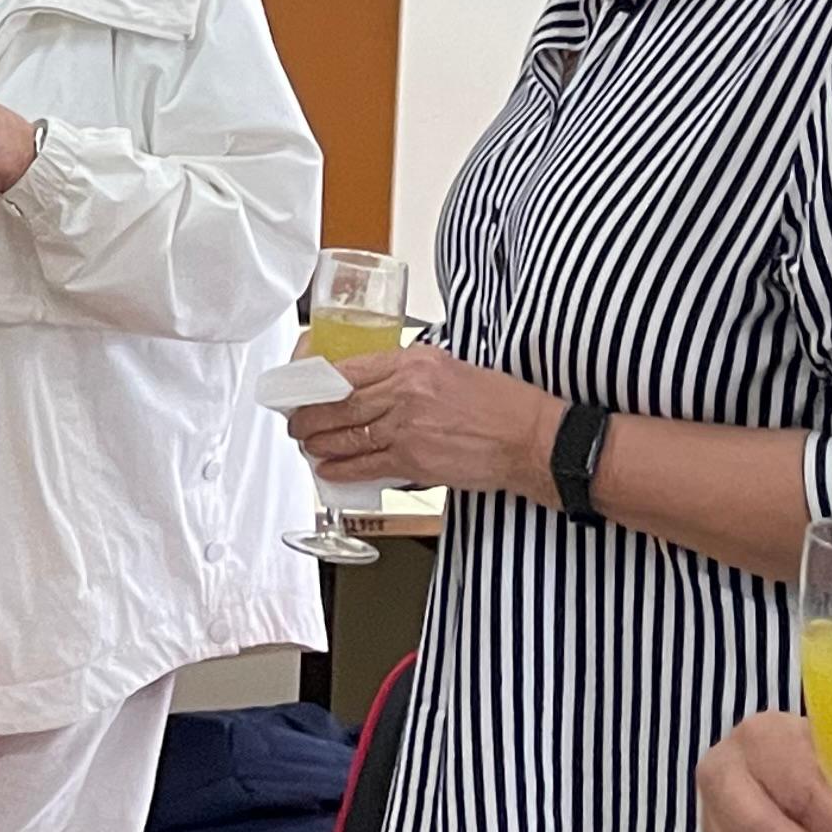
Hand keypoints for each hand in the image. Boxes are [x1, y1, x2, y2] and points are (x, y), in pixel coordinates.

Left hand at [284, 344, 561, 501]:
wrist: (534, 440)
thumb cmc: (503, 405)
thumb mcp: (452, 368)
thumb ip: (411, 374)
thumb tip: (376, 384)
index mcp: (414, 362)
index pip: (349, 370)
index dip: (318, 384)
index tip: (304, 390)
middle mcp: (406, 391)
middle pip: (341, 403)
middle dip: (310, 415)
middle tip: (296, 421)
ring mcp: (408, 427)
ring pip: (349, 434)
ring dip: (320, 442)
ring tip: (307, 444)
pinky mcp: (416, 459)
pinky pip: (367, 464)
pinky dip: (342, 468)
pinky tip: (328, 469)